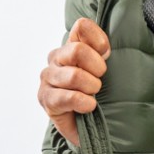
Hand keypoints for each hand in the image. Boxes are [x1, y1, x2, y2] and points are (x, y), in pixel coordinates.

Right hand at [38, 18, 110, 145]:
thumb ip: (103, 53)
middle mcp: (56, 57)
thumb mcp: (105, 69)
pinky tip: (89, 106)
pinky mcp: (46, 99)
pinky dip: (84, 102)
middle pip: (77, 50)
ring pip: (74, 75)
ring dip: (91, 88)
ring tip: (93, 95)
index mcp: (71, 44)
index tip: (107, 56)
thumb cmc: (99, 93)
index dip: (99, 41)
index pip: (82, 26)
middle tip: (100, 80)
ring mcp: (48, 78)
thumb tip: (105, 49)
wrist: (89, 126)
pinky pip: (68, 97)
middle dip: (96, 68)